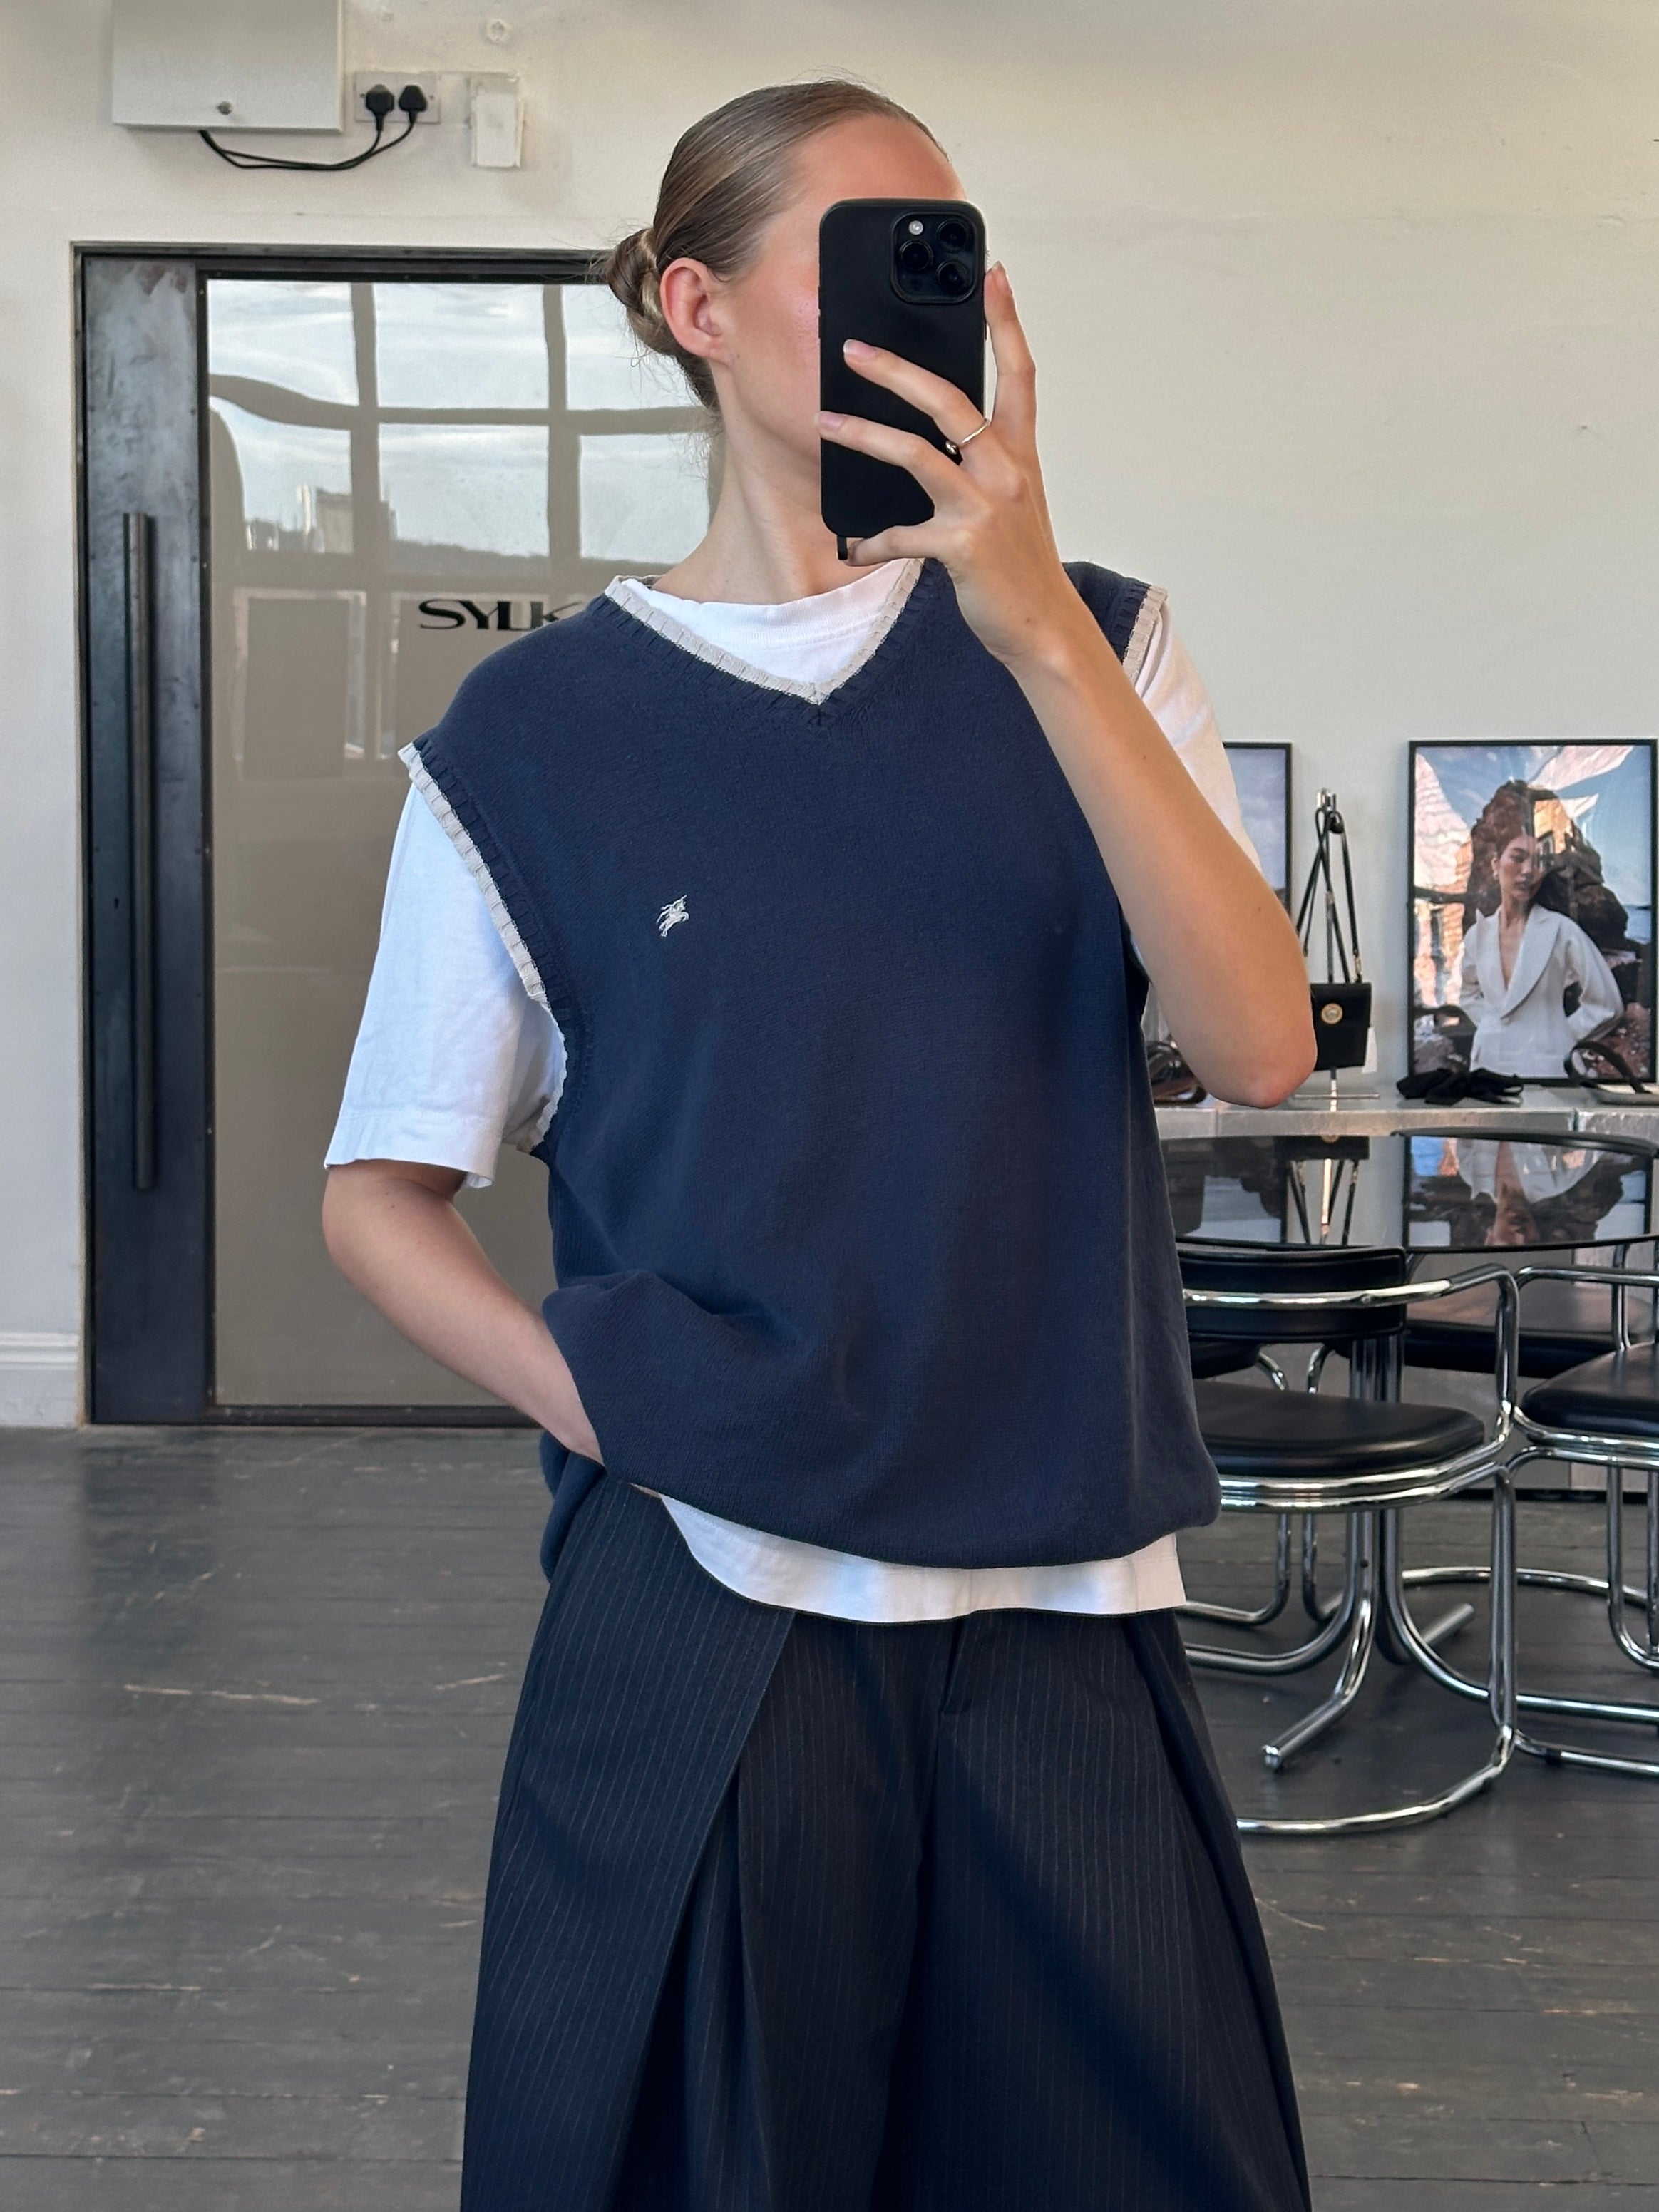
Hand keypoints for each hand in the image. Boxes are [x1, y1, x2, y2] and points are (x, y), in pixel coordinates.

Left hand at [814, 262, 1090, 674]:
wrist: (1043, 626)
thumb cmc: (1019, 563)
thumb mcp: (1010, 502)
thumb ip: (979, 465)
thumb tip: (928, 439)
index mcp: (1020, 453)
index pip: (1019, 373)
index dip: (1006, 321)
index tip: (992, 274)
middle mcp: (1006, 471)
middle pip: (950, 400)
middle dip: (896, 369)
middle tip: (853, 349)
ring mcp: (984, 507)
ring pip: (916, 453)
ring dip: (863, 435)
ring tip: (826, 423)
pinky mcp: (961, 546)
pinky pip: (902, 534)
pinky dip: (874, 541)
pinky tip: (857, 546)